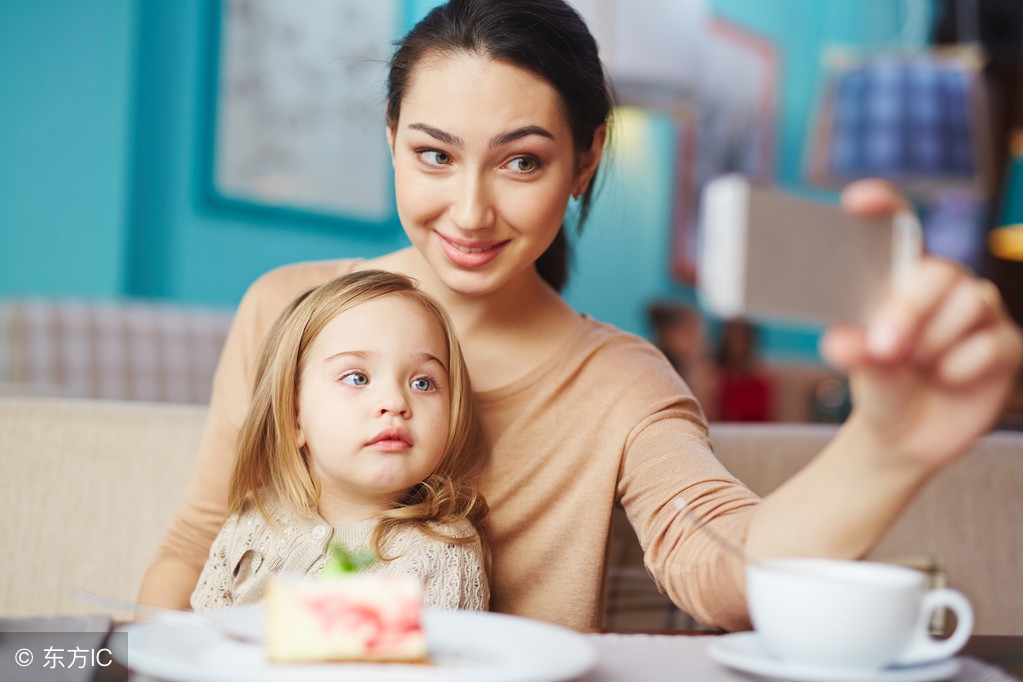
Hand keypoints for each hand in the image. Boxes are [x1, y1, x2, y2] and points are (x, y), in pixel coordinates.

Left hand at [820, 180, 1022, 468]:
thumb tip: (842, 341)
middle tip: (884, 347)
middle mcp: (944, 287)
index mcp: (901, 278)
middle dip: (909, 310)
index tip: (855, 201)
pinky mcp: (1007, 345)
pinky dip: (961, 368)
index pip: (898, 228)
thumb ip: (855, 352)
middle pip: (937, 272)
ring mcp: (979, 314)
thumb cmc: (882, 387)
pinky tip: (947, 380)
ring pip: (969, 305)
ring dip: (934, 345)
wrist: (905, 436)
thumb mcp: (862, 371)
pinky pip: (992, 344)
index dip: (883, 206)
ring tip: (917, 367)